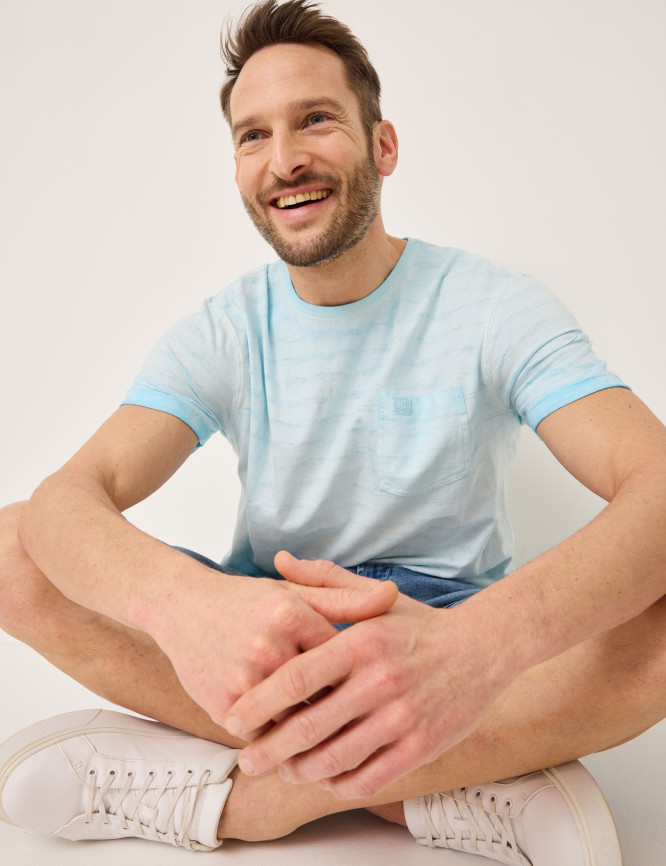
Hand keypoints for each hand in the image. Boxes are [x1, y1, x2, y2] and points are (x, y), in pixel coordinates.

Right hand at [144, 552, 396, 729]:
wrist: (181, 608)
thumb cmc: (247, 601)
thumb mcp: (294, 594)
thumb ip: (345, 598)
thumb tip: (394, 595)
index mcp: (290, 614)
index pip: (342, 658)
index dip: (357, 676)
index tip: (372, 688)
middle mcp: (267, 646)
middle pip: (323, 694)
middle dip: (343, 711)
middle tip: (362, 722)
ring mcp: (243, 680)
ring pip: (296, 722)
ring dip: (314, 732)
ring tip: (335, 737)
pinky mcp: (222, 707)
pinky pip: (266, 735)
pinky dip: (280, 739)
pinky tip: (296, 740)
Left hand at [226, 556, 511, 797]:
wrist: (484, 647)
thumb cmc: (420, 626)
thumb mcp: (373, 599)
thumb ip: (322, 580)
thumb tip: (278, 558)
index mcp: (362, 642)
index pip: (296, 678)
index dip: (258, 703)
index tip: (234, 718)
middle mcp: (380, 680)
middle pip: (308, 726)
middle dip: (269, 749)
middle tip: (247, 759)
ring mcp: (403, 716)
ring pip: (335, 759)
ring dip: (301, 770)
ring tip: (284, 770)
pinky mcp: (422, 745)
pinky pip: (370, 777)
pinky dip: (341, 784)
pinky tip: (327, 779)